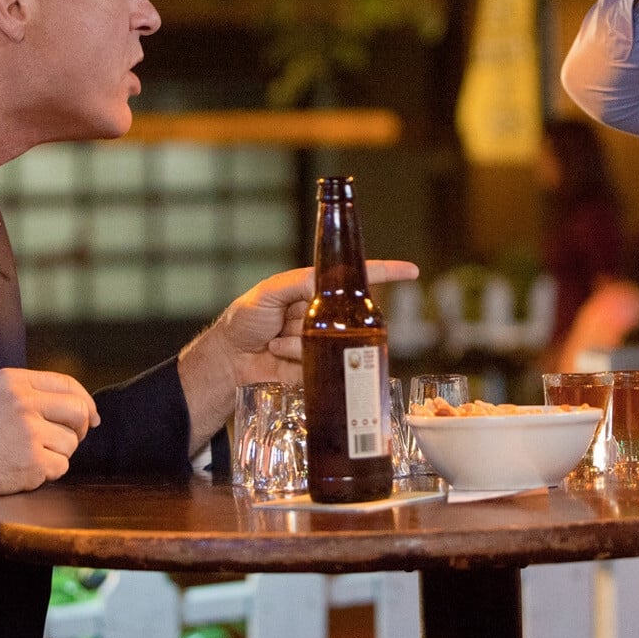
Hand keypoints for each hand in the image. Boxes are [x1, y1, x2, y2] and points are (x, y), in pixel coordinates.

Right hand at [0, 367, 99, 504]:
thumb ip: (29, 394)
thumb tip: (78, 406)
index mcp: (14, 380)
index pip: (66, 383)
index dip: (85, 401)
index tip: (91, 417)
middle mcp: (24, 402)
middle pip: (78, 411)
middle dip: (80, 428)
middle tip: (70, 440)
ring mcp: (29, 432)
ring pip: (71, 442)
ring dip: (58, 454)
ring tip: (31, 456)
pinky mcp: (32, 462)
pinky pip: (61, 467)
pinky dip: (48, 473)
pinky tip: (25, 470)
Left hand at [203, 260, 421, 383]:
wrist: (228, 361)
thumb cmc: (243, 321)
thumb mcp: (267, 293)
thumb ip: (297, 283)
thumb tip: (323, 280)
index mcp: (313, 291)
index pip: (353, 278)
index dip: (383, 273)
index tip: (410, 271)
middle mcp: (322, 315)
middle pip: (345, 317)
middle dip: (321, 324)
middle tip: (286, 325)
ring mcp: (321, 342)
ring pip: (332, 343)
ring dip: (301, 344)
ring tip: (275, 343)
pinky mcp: (317, 367)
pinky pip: (322, 364)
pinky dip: (298, 361)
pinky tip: (278, 357)